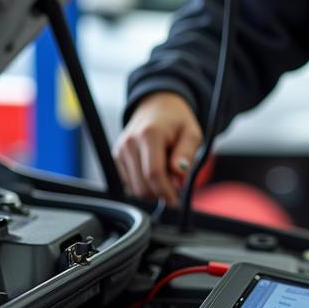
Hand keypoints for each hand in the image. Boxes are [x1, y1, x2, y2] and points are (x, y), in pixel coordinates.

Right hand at [113, 91, 202, 205]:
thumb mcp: (192, 133)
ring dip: (152, 190)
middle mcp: (130, 143)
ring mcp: (120, 150)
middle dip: (160, 193)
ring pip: (134, 188)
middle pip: (142, 186)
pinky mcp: (116, 157)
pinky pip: (130, 183)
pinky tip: (154, 172)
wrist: (157, 106)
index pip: (154, 174)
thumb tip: (179, 176)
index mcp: (149, 135)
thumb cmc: (177, 120)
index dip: (166, 192)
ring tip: (167, 175)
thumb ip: (186, 154)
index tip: (176, 202)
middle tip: (176, 187)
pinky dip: (144, 184)